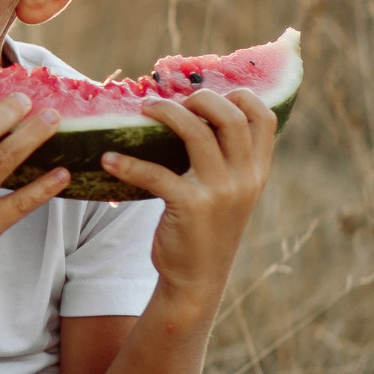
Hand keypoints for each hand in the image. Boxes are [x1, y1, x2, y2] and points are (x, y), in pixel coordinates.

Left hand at [103, 87, 275, 306]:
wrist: (197, 282)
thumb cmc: (204, 231)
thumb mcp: (228, 194)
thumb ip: (225, 160)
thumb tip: (195, 114)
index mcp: (257, 172)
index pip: (265, 117)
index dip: (239, 95)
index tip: (208, 92)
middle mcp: (245, 179)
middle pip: (232, 116)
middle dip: (200, 98)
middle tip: (170, 101)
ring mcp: (221, 193)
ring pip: (197, 133)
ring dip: (166, 113)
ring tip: (142, 108)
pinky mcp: (190, 207)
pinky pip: (156, 174)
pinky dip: (128, 163)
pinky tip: (108, 159)